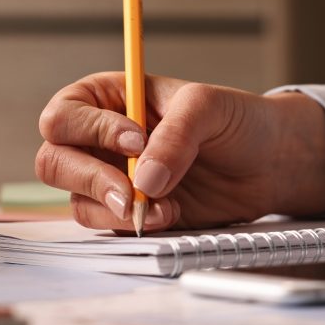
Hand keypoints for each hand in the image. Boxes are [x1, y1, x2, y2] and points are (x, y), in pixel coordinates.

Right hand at [36, 73, 324, 232]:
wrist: (269, 163)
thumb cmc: (236, 121)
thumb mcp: (208, 108)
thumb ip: (175, 135)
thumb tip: (144, 180)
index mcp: (107, 99)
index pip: (65, 116)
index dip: (93, 130)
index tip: (136, 140)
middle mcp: (99, 139)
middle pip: (55, 162)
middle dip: (90, 178)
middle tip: (129, 191)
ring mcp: (111, 178)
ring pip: (78, 200)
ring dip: (115, 208)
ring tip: (162, 205)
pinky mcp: (129, 212)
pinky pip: (108, 226)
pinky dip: (134, 225)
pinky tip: (170, 214)